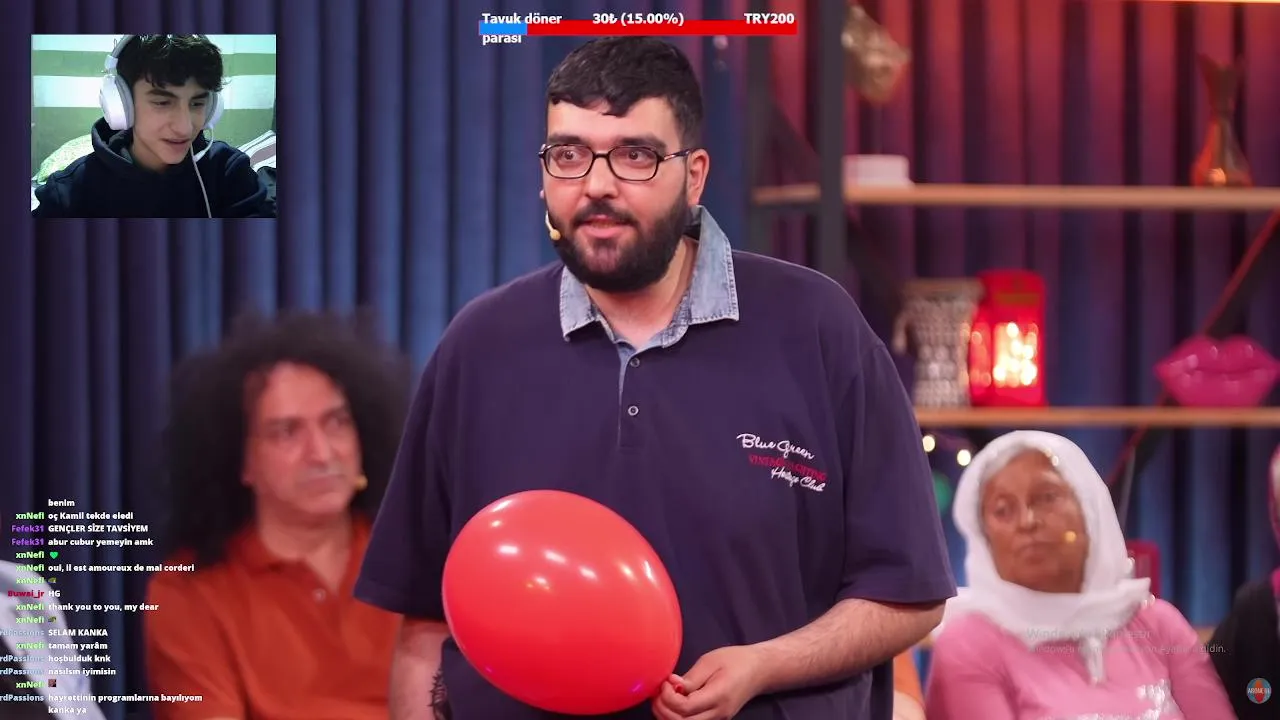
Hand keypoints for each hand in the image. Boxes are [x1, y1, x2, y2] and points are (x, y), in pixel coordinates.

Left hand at [650, 645, 768, 719]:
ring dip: (668, 715)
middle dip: (663, 709)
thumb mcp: (711, 661)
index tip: (665, 681)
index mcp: (718, 696)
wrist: (759, 670)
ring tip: (662, 697)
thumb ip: (691, 677)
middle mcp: (718, 713)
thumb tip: (671, 686)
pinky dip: (677, 717)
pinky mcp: (716, 719)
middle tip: (658, 691)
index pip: (685, 708)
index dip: (668, 697)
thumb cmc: (735, 660)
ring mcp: (718, 719)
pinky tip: (672, 704)